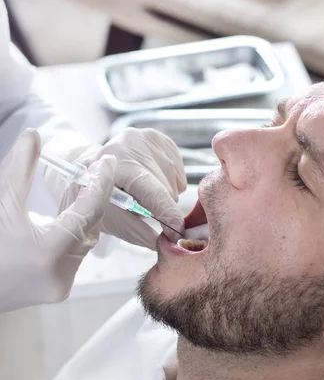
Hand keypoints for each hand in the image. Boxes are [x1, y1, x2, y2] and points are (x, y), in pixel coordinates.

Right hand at [0, 130, 115, 312]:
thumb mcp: (1, 206)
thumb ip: (19, 170)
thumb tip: (33, 136)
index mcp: (51, 252)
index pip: (90, 210)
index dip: (101, 183)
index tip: (108, 162)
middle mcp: (62, 273)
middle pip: (90, 226)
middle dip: (93, 197)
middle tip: (93, 170)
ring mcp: (60, 284)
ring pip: (83, 241)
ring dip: (82, 214)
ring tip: (78, 185)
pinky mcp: (56, 288)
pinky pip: (73, 254)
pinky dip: (72, 231)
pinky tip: (66, 212)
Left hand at [59, 128, 186, 249]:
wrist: (89, 172)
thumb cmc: (98, 198)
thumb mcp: (111, 220)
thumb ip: (138, 232)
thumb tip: (163, 243)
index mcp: (117, 165)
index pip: (153, 192)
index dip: (169, 214)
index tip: (178, 232)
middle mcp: (132, 143)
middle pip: (167, 189)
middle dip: (162, 207)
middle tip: (144, 210)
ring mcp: (146, 136)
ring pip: (175, 181)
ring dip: (166, 195)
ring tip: (143, 194)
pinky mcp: (157, 137)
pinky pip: (178, 170)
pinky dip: (171, 182)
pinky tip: (152, 182)